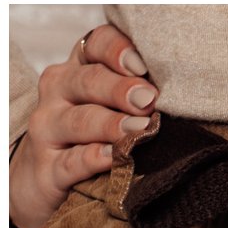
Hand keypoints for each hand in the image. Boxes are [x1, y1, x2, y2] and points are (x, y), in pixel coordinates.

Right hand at [9, 24, 158, 227]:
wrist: (42, 183)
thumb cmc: (90, 138)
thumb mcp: (109, 108)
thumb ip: (138, 95)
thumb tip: (185, 97)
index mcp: (79, 69)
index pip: (96, 44)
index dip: (118, 50)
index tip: (142, 64)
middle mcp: (59, 92)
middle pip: (88, 80)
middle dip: (121, 89)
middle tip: (149, 99)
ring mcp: (48, 130)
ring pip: (80, 120)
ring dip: (112, 124)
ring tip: (139, 128)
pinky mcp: (46, 169)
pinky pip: (71, 161)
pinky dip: (94, 159)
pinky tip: (114, 158)